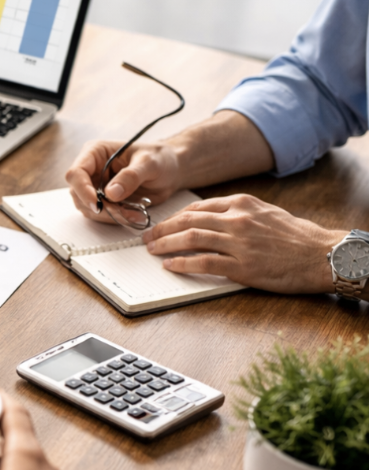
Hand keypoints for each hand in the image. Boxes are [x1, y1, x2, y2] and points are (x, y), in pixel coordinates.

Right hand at [65, 139, 184, 222]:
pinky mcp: (104, 201)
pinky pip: (101, 215)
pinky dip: (116, 219)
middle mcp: (91, 170)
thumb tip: (110, 193)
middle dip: (99, 207)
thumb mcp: (149, 163)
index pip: (76, 173)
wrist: (171, 171)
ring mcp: (95, 187)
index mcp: (95, 152)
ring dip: (109, 215)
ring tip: (133, 214)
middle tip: (122, 212)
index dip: (83, 190)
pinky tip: (133, 215)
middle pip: (78, 194)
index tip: (97, 204)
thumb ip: (131, 176)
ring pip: (88, 208)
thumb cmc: (160, 158)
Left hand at [143, 194, 344, 292]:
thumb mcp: (267, 213)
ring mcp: (238, 242)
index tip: (163, 224)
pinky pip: (203, 262)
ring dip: (165, 244)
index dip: (175, 216)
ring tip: (152, 250)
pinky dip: (182, 263)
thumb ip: (240, 213)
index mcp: (243, 204)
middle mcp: (237, 219)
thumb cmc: (297, 237)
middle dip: (162, 229)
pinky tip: (170, 265)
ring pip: (191, 239)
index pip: (198, 207)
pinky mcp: (242, 265)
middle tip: (147, 237)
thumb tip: (213, 219)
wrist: (322, 255)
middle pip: (188, 220)